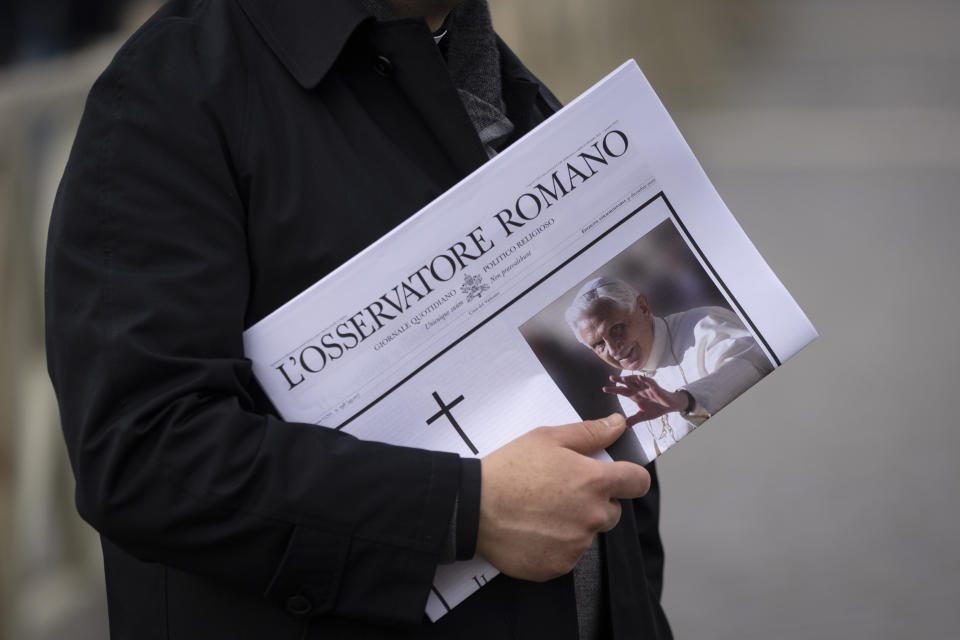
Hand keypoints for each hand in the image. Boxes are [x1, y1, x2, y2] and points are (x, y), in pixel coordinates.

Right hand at [477, 414, 650, 581]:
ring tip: (541, 511)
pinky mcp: (558, 566)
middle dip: (595, 501)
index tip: (618, 477)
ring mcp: (576, 545)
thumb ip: (589, 433)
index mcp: (594, 482)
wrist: (473, 507)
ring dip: (574, 524)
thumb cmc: (509, 468)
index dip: (630, 477)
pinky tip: (533, 530)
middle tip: (562, 492)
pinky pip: (568, 554)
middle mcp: (592, 516)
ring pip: (588, 533)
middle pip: (613, 511)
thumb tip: (618, 424)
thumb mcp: (548, 438)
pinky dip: (556, 545)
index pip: (638, 482)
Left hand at [602, 375, 686, 425]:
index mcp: (635, 396)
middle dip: (619, 381)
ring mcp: (647, 387)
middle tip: (611, 378)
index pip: (622, 391)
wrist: (670, 406)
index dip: (614, 390)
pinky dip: (644, 380)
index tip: (604, 389)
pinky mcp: (655, 387)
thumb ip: (634, 419)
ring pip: (637, 381)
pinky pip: (649, 382)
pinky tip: (640, 378)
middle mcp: (639, 390)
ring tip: (622, 379)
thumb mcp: (643, 416)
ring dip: (630, 379)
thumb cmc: (657, 408)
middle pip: (627, 384)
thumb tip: (625, 425)